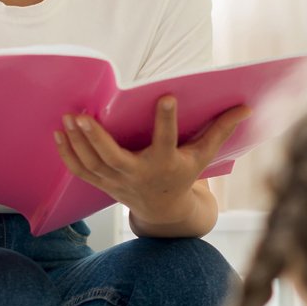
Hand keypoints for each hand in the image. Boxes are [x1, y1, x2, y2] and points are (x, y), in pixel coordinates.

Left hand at [54, 97, 249, 226]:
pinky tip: (59, 133)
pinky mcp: (102, 184)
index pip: (167, 140)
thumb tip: (247, 106)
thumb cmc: (183, 173)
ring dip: (77, 142)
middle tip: (82, 115)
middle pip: (114, 157)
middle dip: (97, 138)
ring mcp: (117, 182)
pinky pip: (81, 171)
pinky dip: (68, 155)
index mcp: (165, 163)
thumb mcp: (203, 155)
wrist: (163, 210)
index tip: (165, 96)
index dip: (166, 119)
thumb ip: (220, 130)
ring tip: (68, 117)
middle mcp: (139, 173)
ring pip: (92, 164)